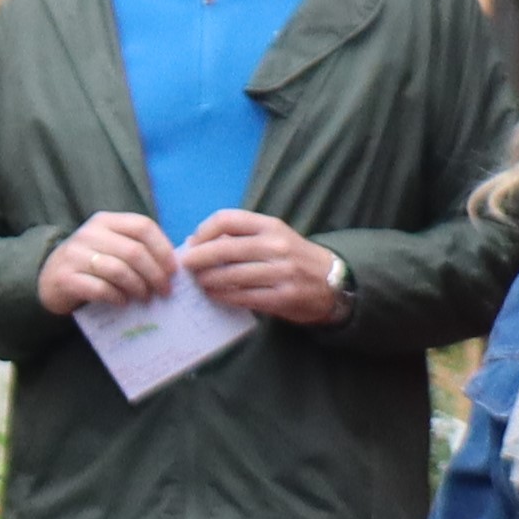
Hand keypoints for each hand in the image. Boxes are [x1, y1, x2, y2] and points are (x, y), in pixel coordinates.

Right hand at [37, 213, 183, 313]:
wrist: (48, 280)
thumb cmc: (90, 265)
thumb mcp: (111, 247)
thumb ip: (137, 247)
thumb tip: (175, 263)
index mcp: (105, 221)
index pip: (143, 226)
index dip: (163, 249)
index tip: (173, 270)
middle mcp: (89, 233)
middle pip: (134, 251)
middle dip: (155, 274)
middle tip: (164, 291)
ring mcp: (74, 255)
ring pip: (119, 270)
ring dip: (138, 287)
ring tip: (145, 299)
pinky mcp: (65, 278)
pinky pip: (99, 288)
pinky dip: (116, 297)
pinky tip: (123, 303)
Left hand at [178, 210, 351, 325]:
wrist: (334, 281)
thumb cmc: (294, 256)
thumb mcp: (274, 236)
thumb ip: (241, 236)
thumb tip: (196, 241)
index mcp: (271, 226)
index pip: (228, 220)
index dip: (203, 231)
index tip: (192, 243)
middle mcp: (276, 246)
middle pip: (224, 249)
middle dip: (198, 258)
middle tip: (185, 266)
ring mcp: (281, 273)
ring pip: (231, 276)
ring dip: (208, 280)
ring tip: (198, 282)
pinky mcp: (283, 298)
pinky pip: (243, 297)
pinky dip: (223, 296)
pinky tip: (214, 295)